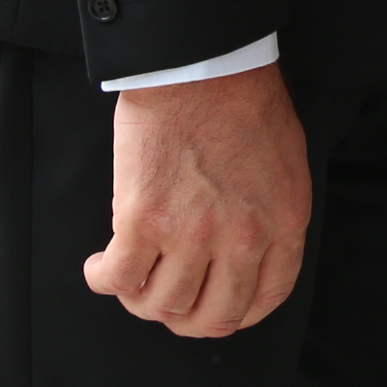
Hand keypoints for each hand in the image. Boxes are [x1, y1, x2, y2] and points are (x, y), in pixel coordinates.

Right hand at [83, 62, 311, 337]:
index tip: (215, 310)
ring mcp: (190, 232)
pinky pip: (118, 279)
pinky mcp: (142, 220)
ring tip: (132, 278)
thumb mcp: (287, 166)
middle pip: (212, 317)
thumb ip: (273, 218)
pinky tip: (100, 267)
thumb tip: (247, 262)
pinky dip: (103, 280)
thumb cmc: (245, 104)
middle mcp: (241, 238)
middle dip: (187, 320)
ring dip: (141, 300)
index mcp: (284, 223)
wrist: (203, 65)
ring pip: (160, 304)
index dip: (236, 314)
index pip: (265, 299)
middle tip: (169, 304)